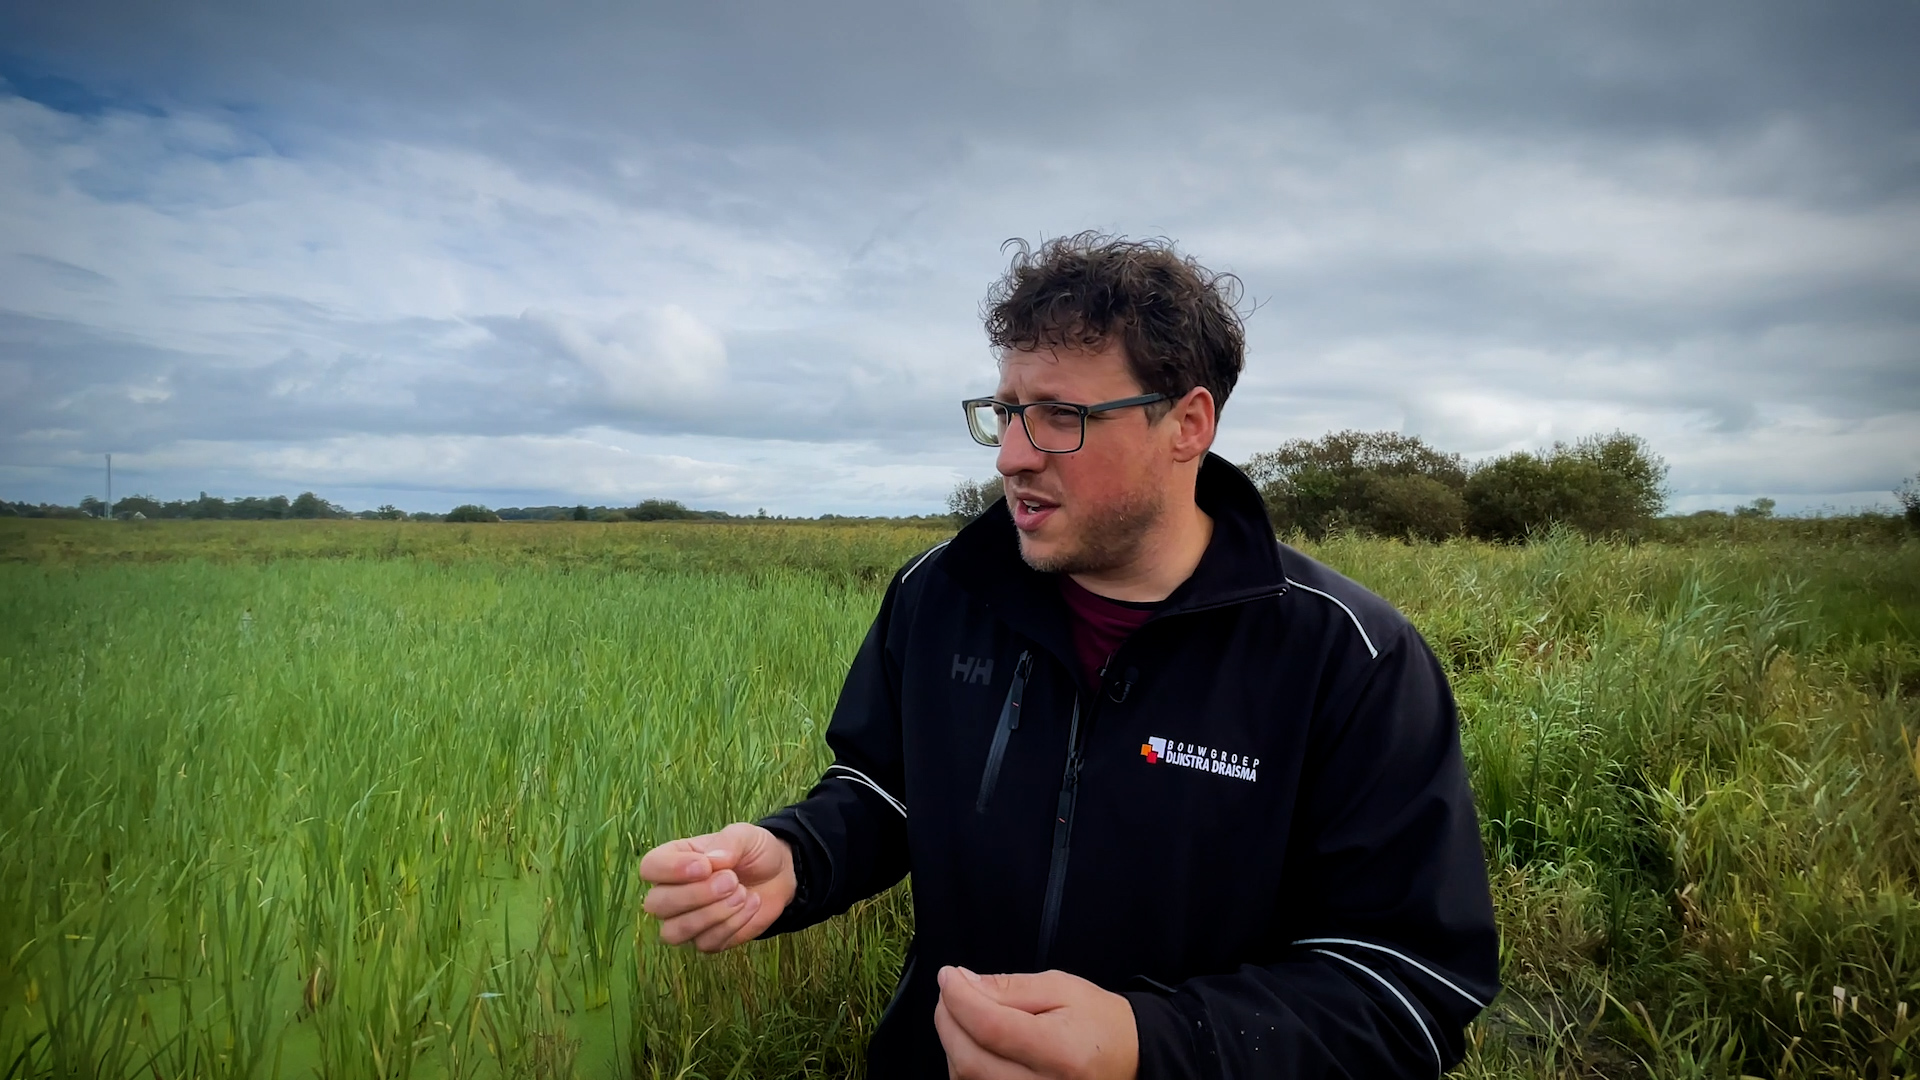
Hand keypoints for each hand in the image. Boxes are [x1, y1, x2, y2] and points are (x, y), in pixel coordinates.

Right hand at [638, 822, 794, 951]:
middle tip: (732, 880)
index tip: (705, 866)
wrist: (778, 875)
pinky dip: (732, 925)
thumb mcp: (744, 836)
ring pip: (674, 932)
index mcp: (673, 859)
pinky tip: (751, 905)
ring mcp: (686, 920)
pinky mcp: (706, 940)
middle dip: (696, 895)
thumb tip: (712, 860)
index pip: (650, 868)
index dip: (672, 870)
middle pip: (656, 904)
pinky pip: (706, 943)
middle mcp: (671, 892)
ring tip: (742, 894)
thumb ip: (727, 843)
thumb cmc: (753, 852)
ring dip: (710, 915)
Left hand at [934, 966, 1138, 1079]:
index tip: (948, 975)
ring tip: (964, 1011)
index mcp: (1059, 1051)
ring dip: (952, 1042)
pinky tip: (973, 1039)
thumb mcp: (1062, 988)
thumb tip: (963, 983)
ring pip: (965, 1078)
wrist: (1129, 1059)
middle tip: (950, 991)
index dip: (960, 999)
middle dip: (948, 1019)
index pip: (991, 1028)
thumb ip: (1011, 988)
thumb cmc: (1099, 1022)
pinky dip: (963, 1062)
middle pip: (969, 1059)